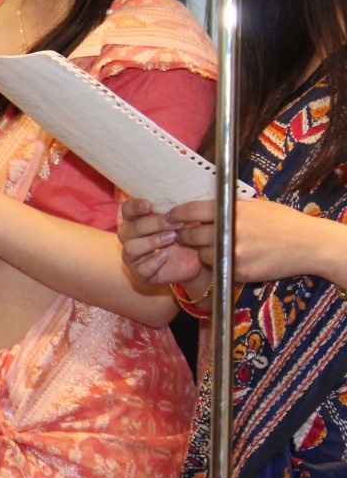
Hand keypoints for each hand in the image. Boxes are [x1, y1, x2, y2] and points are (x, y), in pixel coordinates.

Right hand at [117, 197, 203, 285]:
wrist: (193, 261)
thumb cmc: (184, 237)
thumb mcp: (181, 222)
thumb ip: (175, 213)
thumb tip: (178, 205)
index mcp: (135, 220)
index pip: (127, 209)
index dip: (135, 206)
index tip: (149, 206)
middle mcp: (129, 237)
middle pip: (132, 228)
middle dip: (154, 224)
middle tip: (175, 224)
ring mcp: (131, 256)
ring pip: (131, 247)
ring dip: (152, 242)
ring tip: (172, 238)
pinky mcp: (139, 274)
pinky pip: (140, 269)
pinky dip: (153, 262)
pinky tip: (166, 257)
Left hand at [171, 197, 346, 285]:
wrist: (307, 244)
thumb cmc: (281, 220)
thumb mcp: (253, 206)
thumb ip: (227, 207)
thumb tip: (201, 207)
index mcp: (230, 211)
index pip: (191, 211)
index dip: (177, 214)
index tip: (169, 217)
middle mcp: (229, 231)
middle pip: (190, 234)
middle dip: (183, 235)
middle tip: (181, 235)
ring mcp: (233, 253)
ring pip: (201, 254)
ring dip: (201, 252)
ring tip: (208, 248)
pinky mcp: (239, 271)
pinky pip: (218, 267)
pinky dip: (218, 264)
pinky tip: (225, 259)